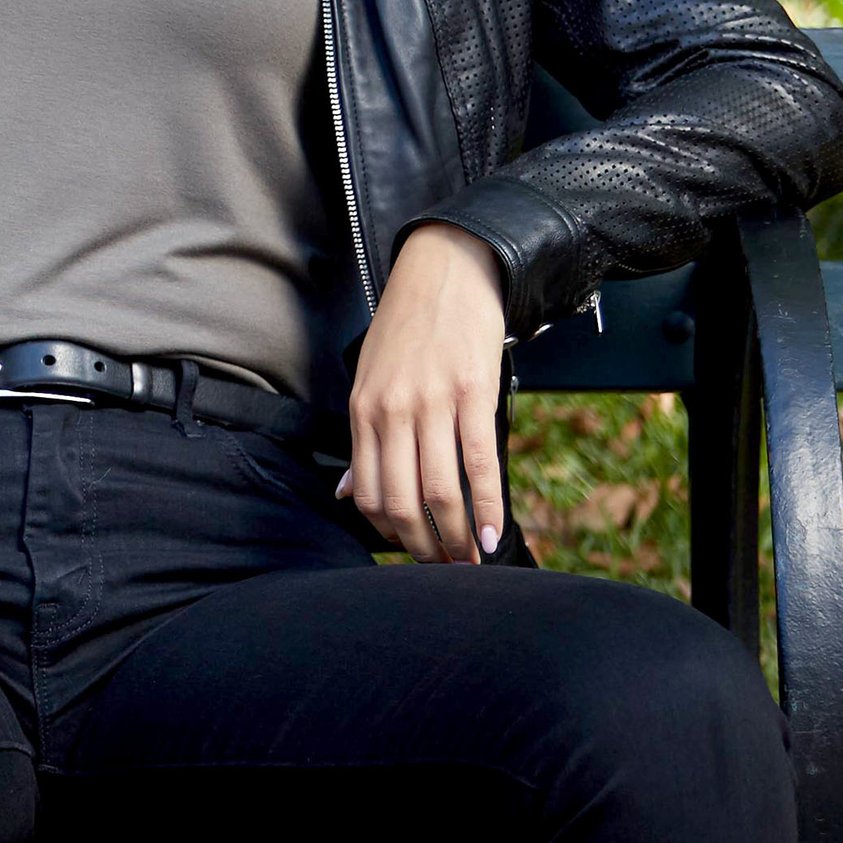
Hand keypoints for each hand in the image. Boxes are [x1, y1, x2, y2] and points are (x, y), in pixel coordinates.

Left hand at [341, 223, 510, 562]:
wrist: (446, 273)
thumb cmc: (407, 331)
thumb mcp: (371, 380)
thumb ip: (363, 440)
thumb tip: (347, 494)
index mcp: (363, 412)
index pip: (367, 493)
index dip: (390, 533)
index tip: (412, 552)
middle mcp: (391, 412)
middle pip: (402, 501)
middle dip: (424, 546)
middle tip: (445, 569)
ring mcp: (431, 404)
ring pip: (439, 490)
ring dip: (458, 536)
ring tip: (472, 560)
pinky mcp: (473, 394)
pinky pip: (479, 464)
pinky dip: (489, 506)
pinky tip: (496, 533)